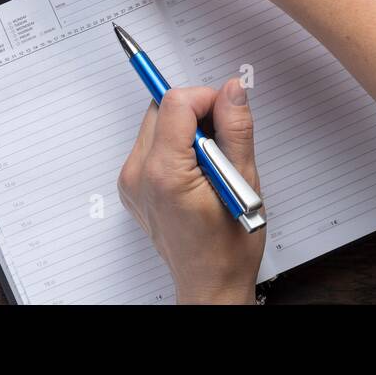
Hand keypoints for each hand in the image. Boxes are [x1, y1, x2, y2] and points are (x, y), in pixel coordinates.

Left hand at [117, 80, 264, 303]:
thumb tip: (233, 90)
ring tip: (212, 162)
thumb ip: (236, 129)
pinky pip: (153, 144)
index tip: (228, 114)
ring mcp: (131, 182)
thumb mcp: (244, 182)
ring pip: (157, 123)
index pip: (176, 102)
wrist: (209, 284)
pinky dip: (176, 145)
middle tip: (223, 141)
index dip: (208, 99)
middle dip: (197, 113)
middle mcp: (139, 175)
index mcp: (164, 174)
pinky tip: (197, 171)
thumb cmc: (228, 247)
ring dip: (187, 129)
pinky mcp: (133, 186)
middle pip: (162, 108)